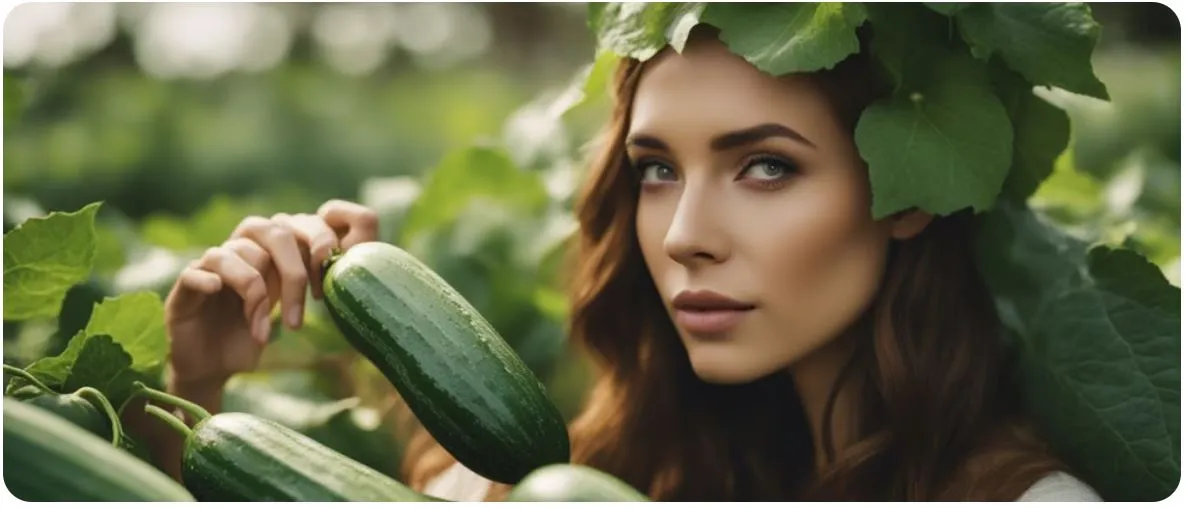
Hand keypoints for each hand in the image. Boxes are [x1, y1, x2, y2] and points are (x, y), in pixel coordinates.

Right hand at [163, 199, 378, 386]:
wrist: (211, 365)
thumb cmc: (257, 333)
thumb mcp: (294, 309)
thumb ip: (319, 286)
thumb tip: (362, 276)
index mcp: (278, 246)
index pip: (308, 220)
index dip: (323, 244)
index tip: (326, 291)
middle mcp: (247, 243)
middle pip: (278, 229)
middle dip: (295, 273)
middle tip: (298, 317)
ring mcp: (215, 259)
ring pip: (243, 251)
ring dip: (258, 296)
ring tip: (262, 331)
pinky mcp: (187, 281)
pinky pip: (202, 269)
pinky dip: (217, 285)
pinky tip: (228, 307)